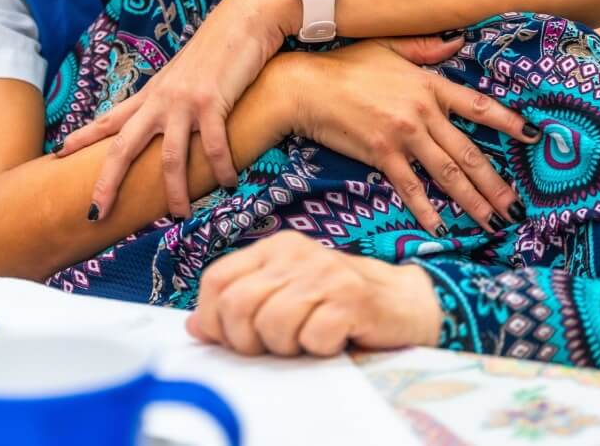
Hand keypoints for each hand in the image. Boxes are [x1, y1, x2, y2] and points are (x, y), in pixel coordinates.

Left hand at [57, 0, 296, 219]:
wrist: (242, 21)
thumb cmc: (217, 50)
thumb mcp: (182, 76)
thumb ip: (169, 99)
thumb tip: (163, 121)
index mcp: (151, 95)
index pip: (109, 120)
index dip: (83, 138)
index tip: (58, 153)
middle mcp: (160, 101)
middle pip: (123, 148)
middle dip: (107, 183)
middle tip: (95, 213)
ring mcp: (184, 103)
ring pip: (169, 158)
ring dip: (174, 192)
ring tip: (179, 214)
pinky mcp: (212, 103)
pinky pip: (212, 147)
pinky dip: (220, 169)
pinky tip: (228, 182)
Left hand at [186, 233, 440, 356]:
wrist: (405, 302)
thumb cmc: (338, 303)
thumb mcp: (285, 295)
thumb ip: (241, 304)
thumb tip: (195, 325)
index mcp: (274, 249)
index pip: (216, 279)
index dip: (213, 318)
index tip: (230, 339)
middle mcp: (296, 254)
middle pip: (237, 305)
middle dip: (247, 340)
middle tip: (273, 346)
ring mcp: (325, 274)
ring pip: (272, 324)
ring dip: (286, 347)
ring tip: (306, 339)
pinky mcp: (352, 299)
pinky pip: (312, 338)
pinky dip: (319, 349)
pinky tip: (334, 339)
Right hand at [287, 35, 538, 234]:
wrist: (305, 86)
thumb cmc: (344, 66)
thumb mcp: (388, 48)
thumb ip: (425, 49)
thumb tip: (457, 43)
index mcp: (429, 84)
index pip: (478, 105)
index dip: (508, 121)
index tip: (534, 136)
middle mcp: (422, 111)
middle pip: (468, 151)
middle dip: (496, 183)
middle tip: (517, 208)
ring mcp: (403, 135)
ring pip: (447, 173)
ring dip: (473, 201)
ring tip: (493, 223)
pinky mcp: (381, 154)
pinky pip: (410, 186)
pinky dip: (426, 209)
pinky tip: (441, 228)